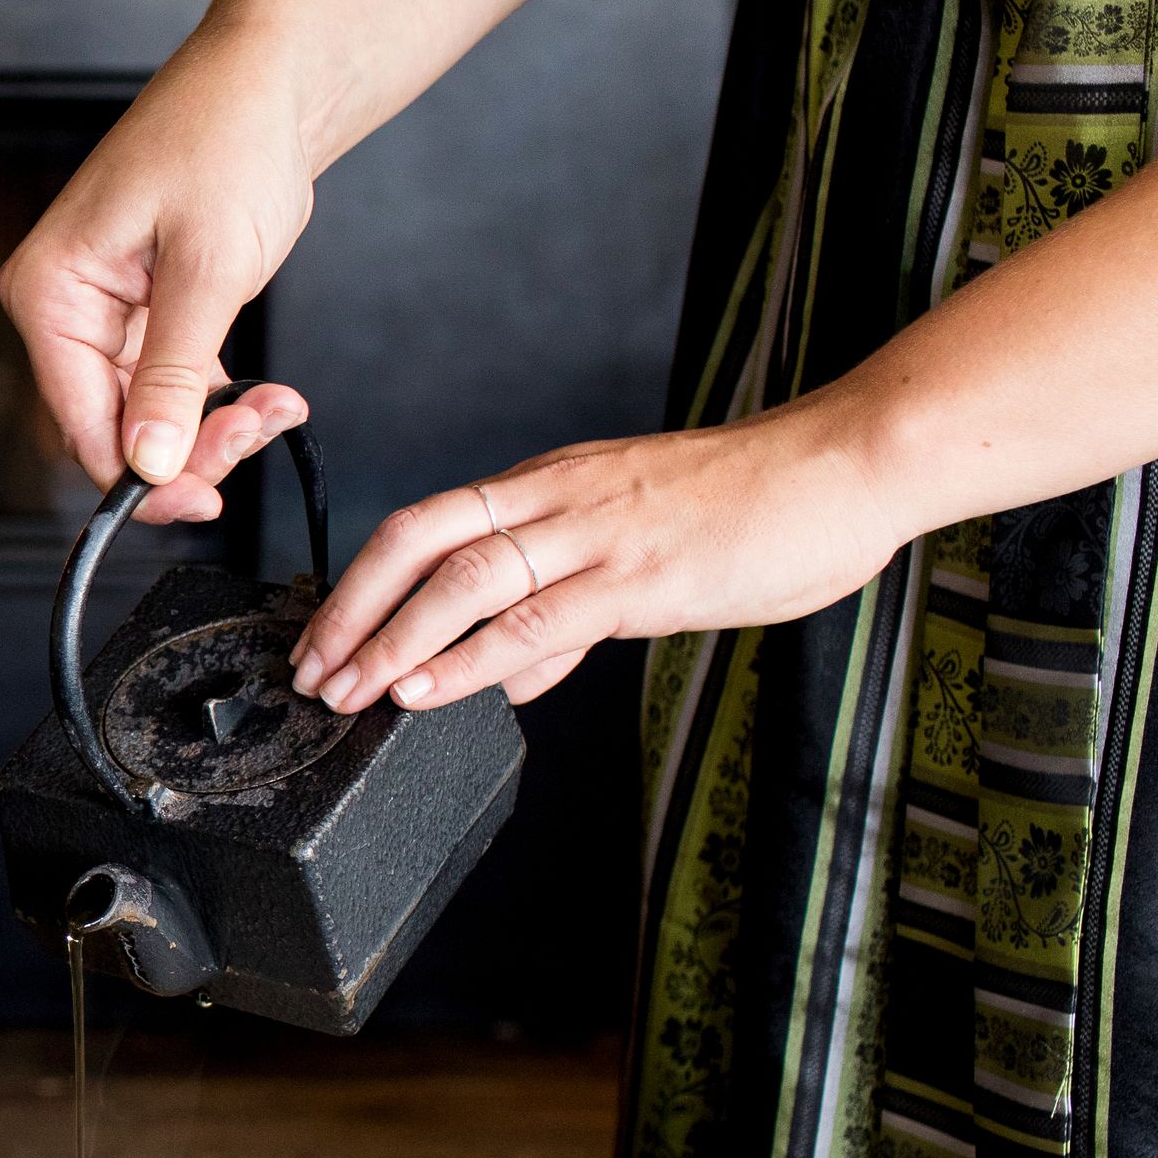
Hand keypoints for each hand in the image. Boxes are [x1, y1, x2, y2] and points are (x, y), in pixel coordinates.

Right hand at [0, 32, 316, 520]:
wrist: (268, 81)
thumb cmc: (226, 140)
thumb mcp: (209, 268)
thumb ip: (175, 376)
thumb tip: (149, 466)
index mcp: (50, 292)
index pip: (79, 422)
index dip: (142, 474)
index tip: (208, 497)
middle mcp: (63, 306)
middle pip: (111, 425)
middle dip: (190, 448)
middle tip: (261, 434)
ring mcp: (104, 311)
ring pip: (147, 414)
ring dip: (216, 427)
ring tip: (279, 408)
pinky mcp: (146, 312)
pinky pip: (171, 385)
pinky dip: (220, 400)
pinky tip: (267, 396)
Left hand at [288, 399, 911, 711]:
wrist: (848, 465)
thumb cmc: (758, 505)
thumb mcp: (646, 553)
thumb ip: (574, 615)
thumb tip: (520, 674)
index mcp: (551, 484)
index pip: (426, 523)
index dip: (361, 580)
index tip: (323, 636)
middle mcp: (558, 497)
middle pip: (417, 539)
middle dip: (351, 608)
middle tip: (308, 670)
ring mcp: (597, 532)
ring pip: (464, 578)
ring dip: (393, 640)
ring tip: (348, 692)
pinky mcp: (643, 576)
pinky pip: (536, 618)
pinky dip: (470, 658)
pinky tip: (428, 691)